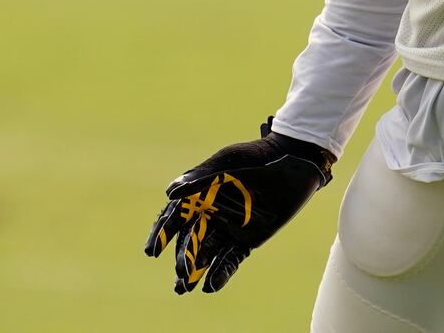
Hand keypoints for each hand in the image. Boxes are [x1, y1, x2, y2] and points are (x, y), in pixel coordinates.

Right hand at [145, 119, 334, 293]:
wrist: (290, 161)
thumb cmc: (254, 156)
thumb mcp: (226, 162)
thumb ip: (199, 178)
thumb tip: (169, 193)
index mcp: (200, 195)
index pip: (176, 217)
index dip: (163, 234)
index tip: (152, 250)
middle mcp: (210, 215)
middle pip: (190, 240)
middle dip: (181, 257)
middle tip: (179, 273)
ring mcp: (228, 229)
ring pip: (206, 254)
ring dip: (195, 270)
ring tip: (184, 287)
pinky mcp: (246, 241)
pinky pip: (230, 260)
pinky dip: (220, 273)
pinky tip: (209, 286)